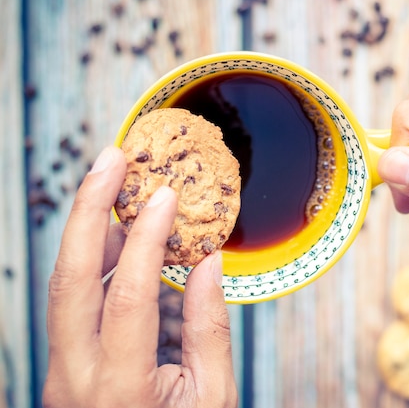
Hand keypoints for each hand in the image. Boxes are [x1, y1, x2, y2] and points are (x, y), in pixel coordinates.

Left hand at [43, 146, 236, 406]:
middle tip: (113, 159)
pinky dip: (92, 256)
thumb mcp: (212, 394)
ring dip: (86, 226)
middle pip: (69, 277)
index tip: (166, 195)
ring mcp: (61, 368)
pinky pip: (72, 297)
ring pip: (62, 282)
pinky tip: (115, 230)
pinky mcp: (64, 358)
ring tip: (112, 181)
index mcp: (120, 388)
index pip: (127, 295)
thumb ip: (208, 326)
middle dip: (89, 210)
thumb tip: (207, 260)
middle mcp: (76, 375)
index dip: (148, 239)